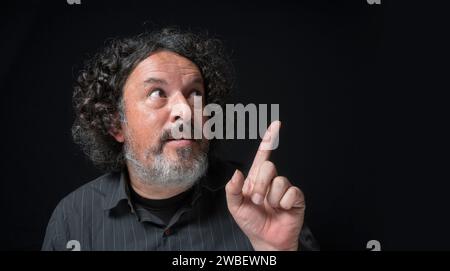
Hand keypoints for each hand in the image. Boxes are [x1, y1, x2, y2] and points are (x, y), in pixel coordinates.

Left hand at [225, 121, 304, 250]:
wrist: (267, 239)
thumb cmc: (251, 222)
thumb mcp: (235, 207)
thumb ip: (233, 189)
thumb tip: (237, 173)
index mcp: (256, 179)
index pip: (263, 155)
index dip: (269, 140)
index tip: (276, 125)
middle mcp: (271, 181)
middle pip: (269, 167)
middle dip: (261, 186)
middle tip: (258, 201)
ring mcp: (284, 188)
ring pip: (280, 181)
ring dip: (272, 198)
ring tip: (270, 208)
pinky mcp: (296, 198)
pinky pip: (291, 193)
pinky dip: (285, 204)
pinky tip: (283, 210)